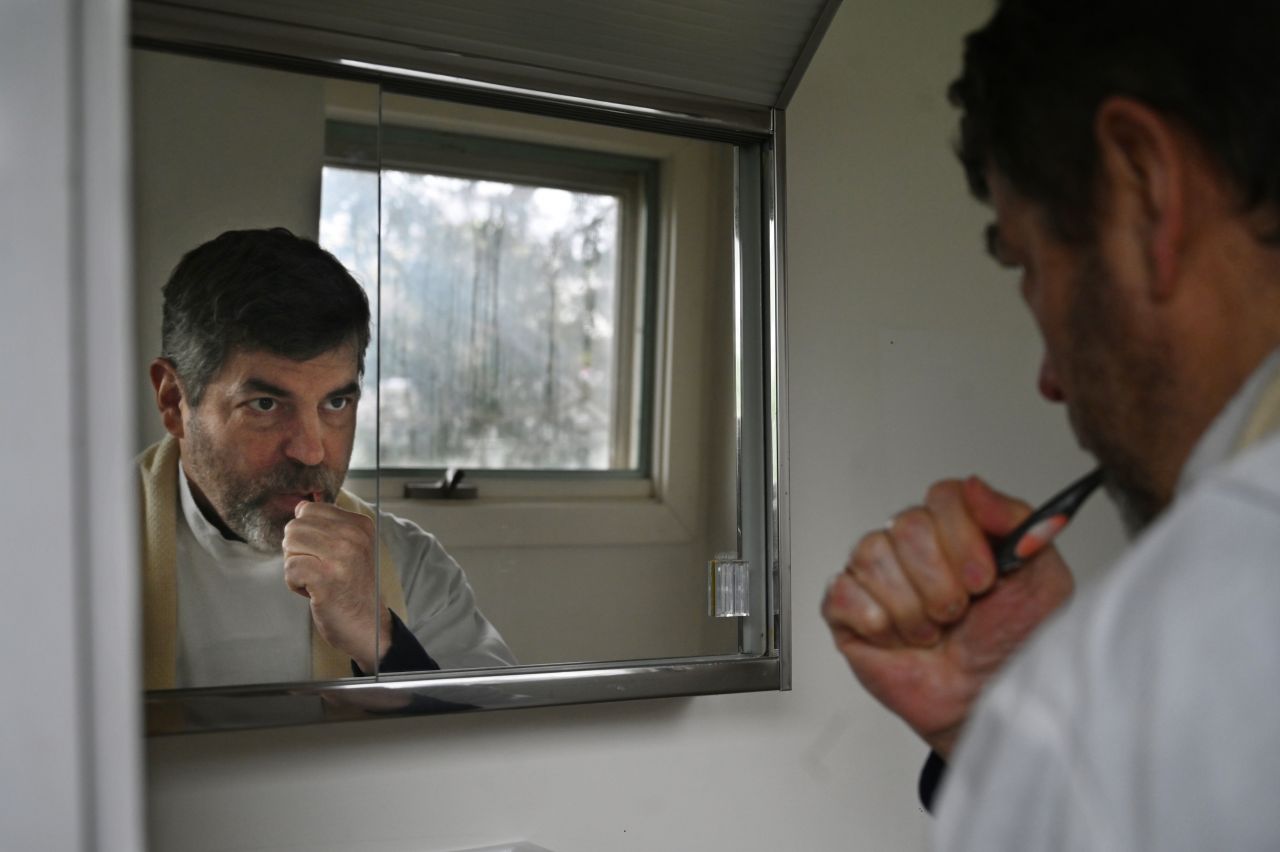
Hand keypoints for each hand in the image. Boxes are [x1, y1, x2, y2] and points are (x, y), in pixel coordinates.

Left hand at [282, 500, 392, 672]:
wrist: (368, 626)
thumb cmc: (352, 587)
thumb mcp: (351, 546)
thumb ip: (329, 525)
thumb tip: (299, 507)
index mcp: (360, 524)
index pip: (309, 509)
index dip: (307, 534)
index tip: (325, 554)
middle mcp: (353, 536)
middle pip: (295, 526)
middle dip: (298, 550)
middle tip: (320, 570)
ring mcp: (341, 557)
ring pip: (289, 544)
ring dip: (296, 566)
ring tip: (317, 579)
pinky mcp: (326, 579)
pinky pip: (289, 568)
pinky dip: (294, 583)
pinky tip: (314, 592)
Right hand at [821, 476, 1073, 757]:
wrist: (984, 705)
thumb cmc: (1011, 647)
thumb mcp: (1043, 583)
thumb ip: (1020, 525)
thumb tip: (976, 487)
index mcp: (957, 529)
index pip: (944, 497)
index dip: (961, 538)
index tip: (984, 580)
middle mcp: (913, 545)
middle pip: (907, 526)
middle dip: (940, 583)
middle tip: (957, 613)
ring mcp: (876, 575)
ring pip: (873, 557)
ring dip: (912, 609)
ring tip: (931, 631)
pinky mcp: (846, 608)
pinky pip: (843, 594)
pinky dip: (878, 623)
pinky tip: (898, 639)